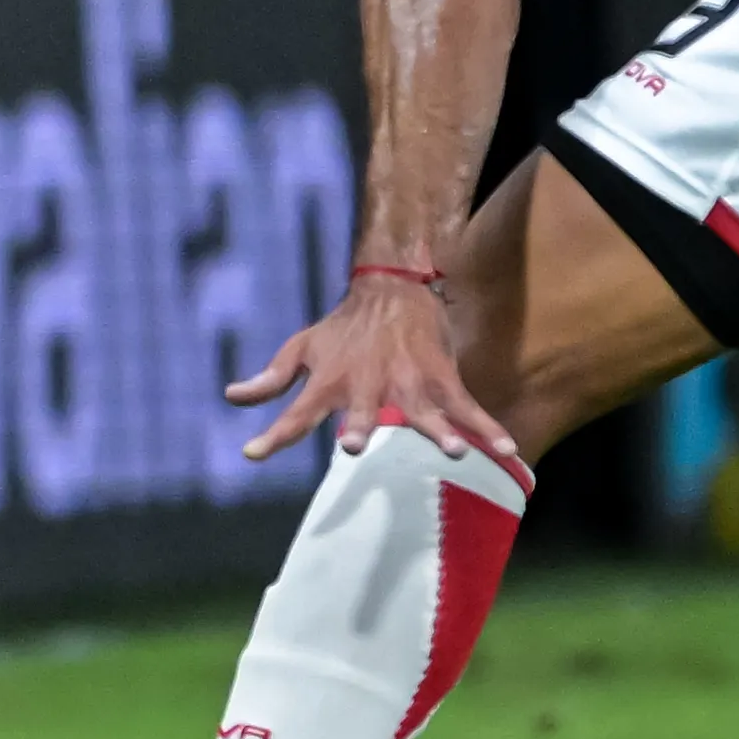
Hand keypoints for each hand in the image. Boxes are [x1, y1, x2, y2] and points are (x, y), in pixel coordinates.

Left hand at [224, 273, 513, 463]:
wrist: (392, 286)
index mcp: (329, 381)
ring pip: (423, 411)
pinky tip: (506, 450)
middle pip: (362, 411)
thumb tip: (232, 397)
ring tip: (453, 451)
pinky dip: (487, 428)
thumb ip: (270, 379)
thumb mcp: (302, 347)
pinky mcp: (440, 376)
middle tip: (356, 445)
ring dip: (438, 431)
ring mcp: (407, 381)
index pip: (294, 412)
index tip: (252, 452)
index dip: (273, 433)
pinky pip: (466, 406)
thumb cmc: (343, 327)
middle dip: (360, 426)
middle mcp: (366, 385)